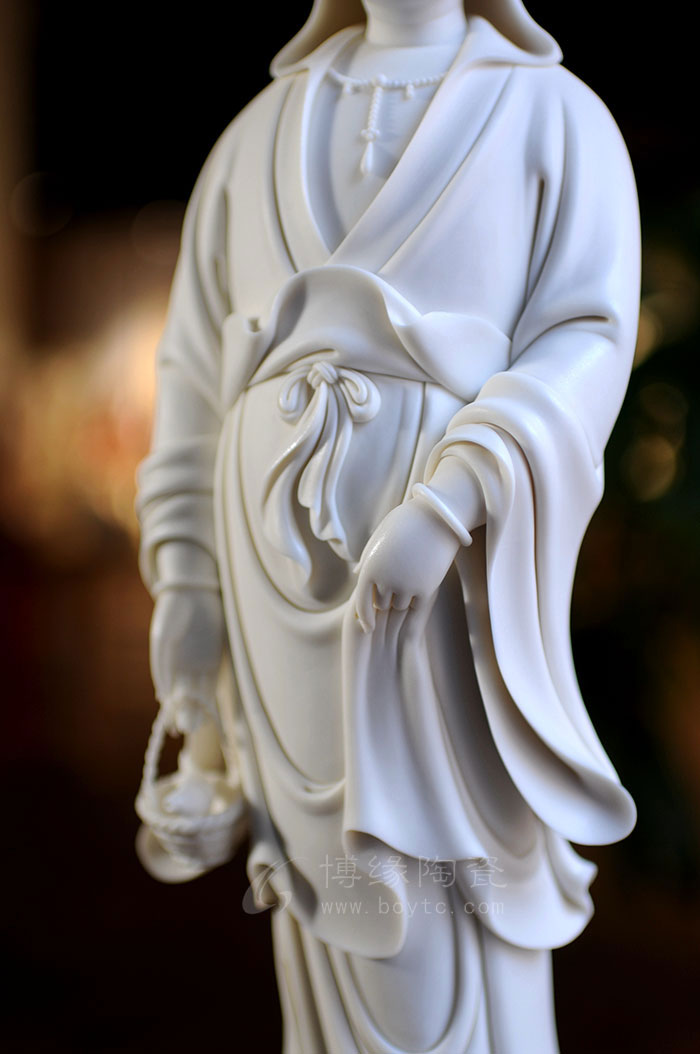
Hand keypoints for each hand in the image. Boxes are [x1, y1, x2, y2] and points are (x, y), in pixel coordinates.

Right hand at [149, 588, 225, 732]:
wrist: (194, 592)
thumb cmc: (173, 612)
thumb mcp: (162, 637)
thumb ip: (161, 665)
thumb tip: (162, 695)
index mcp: (169, 666)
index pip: (170, 695)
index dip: (170, 712)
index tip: (171, 729)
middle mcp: (184, 669)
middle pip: (186, 698)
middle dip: (187, 714)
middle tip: (187, 728)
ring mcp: (201, 665)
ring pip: (201, 694)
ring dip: (199, 710)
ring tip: (197, 725)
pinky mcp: (216, 658)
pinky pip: (215, 680)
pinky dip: (212, 696)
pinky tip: (210, 710)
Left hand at [354, 499, 460, 632]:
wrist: (436, 517)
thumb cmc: (405, 524)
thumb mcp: (380, 539)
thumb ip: (368, 560)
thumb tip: (357, 576)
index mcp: (370, 567)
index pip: (362, 602)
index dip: (365, 617)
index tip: (369, 627)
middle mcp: (385, 580)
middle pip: (382, 604)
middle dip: (386, 599)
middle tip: (396, 585)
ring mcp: (406, 585)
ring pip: (400, 606)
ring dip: (402, 598)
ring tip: (410, 579)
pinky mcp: (426, 588)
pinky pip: (417, 605)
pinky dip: (417, 599)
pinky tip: (421, 586)